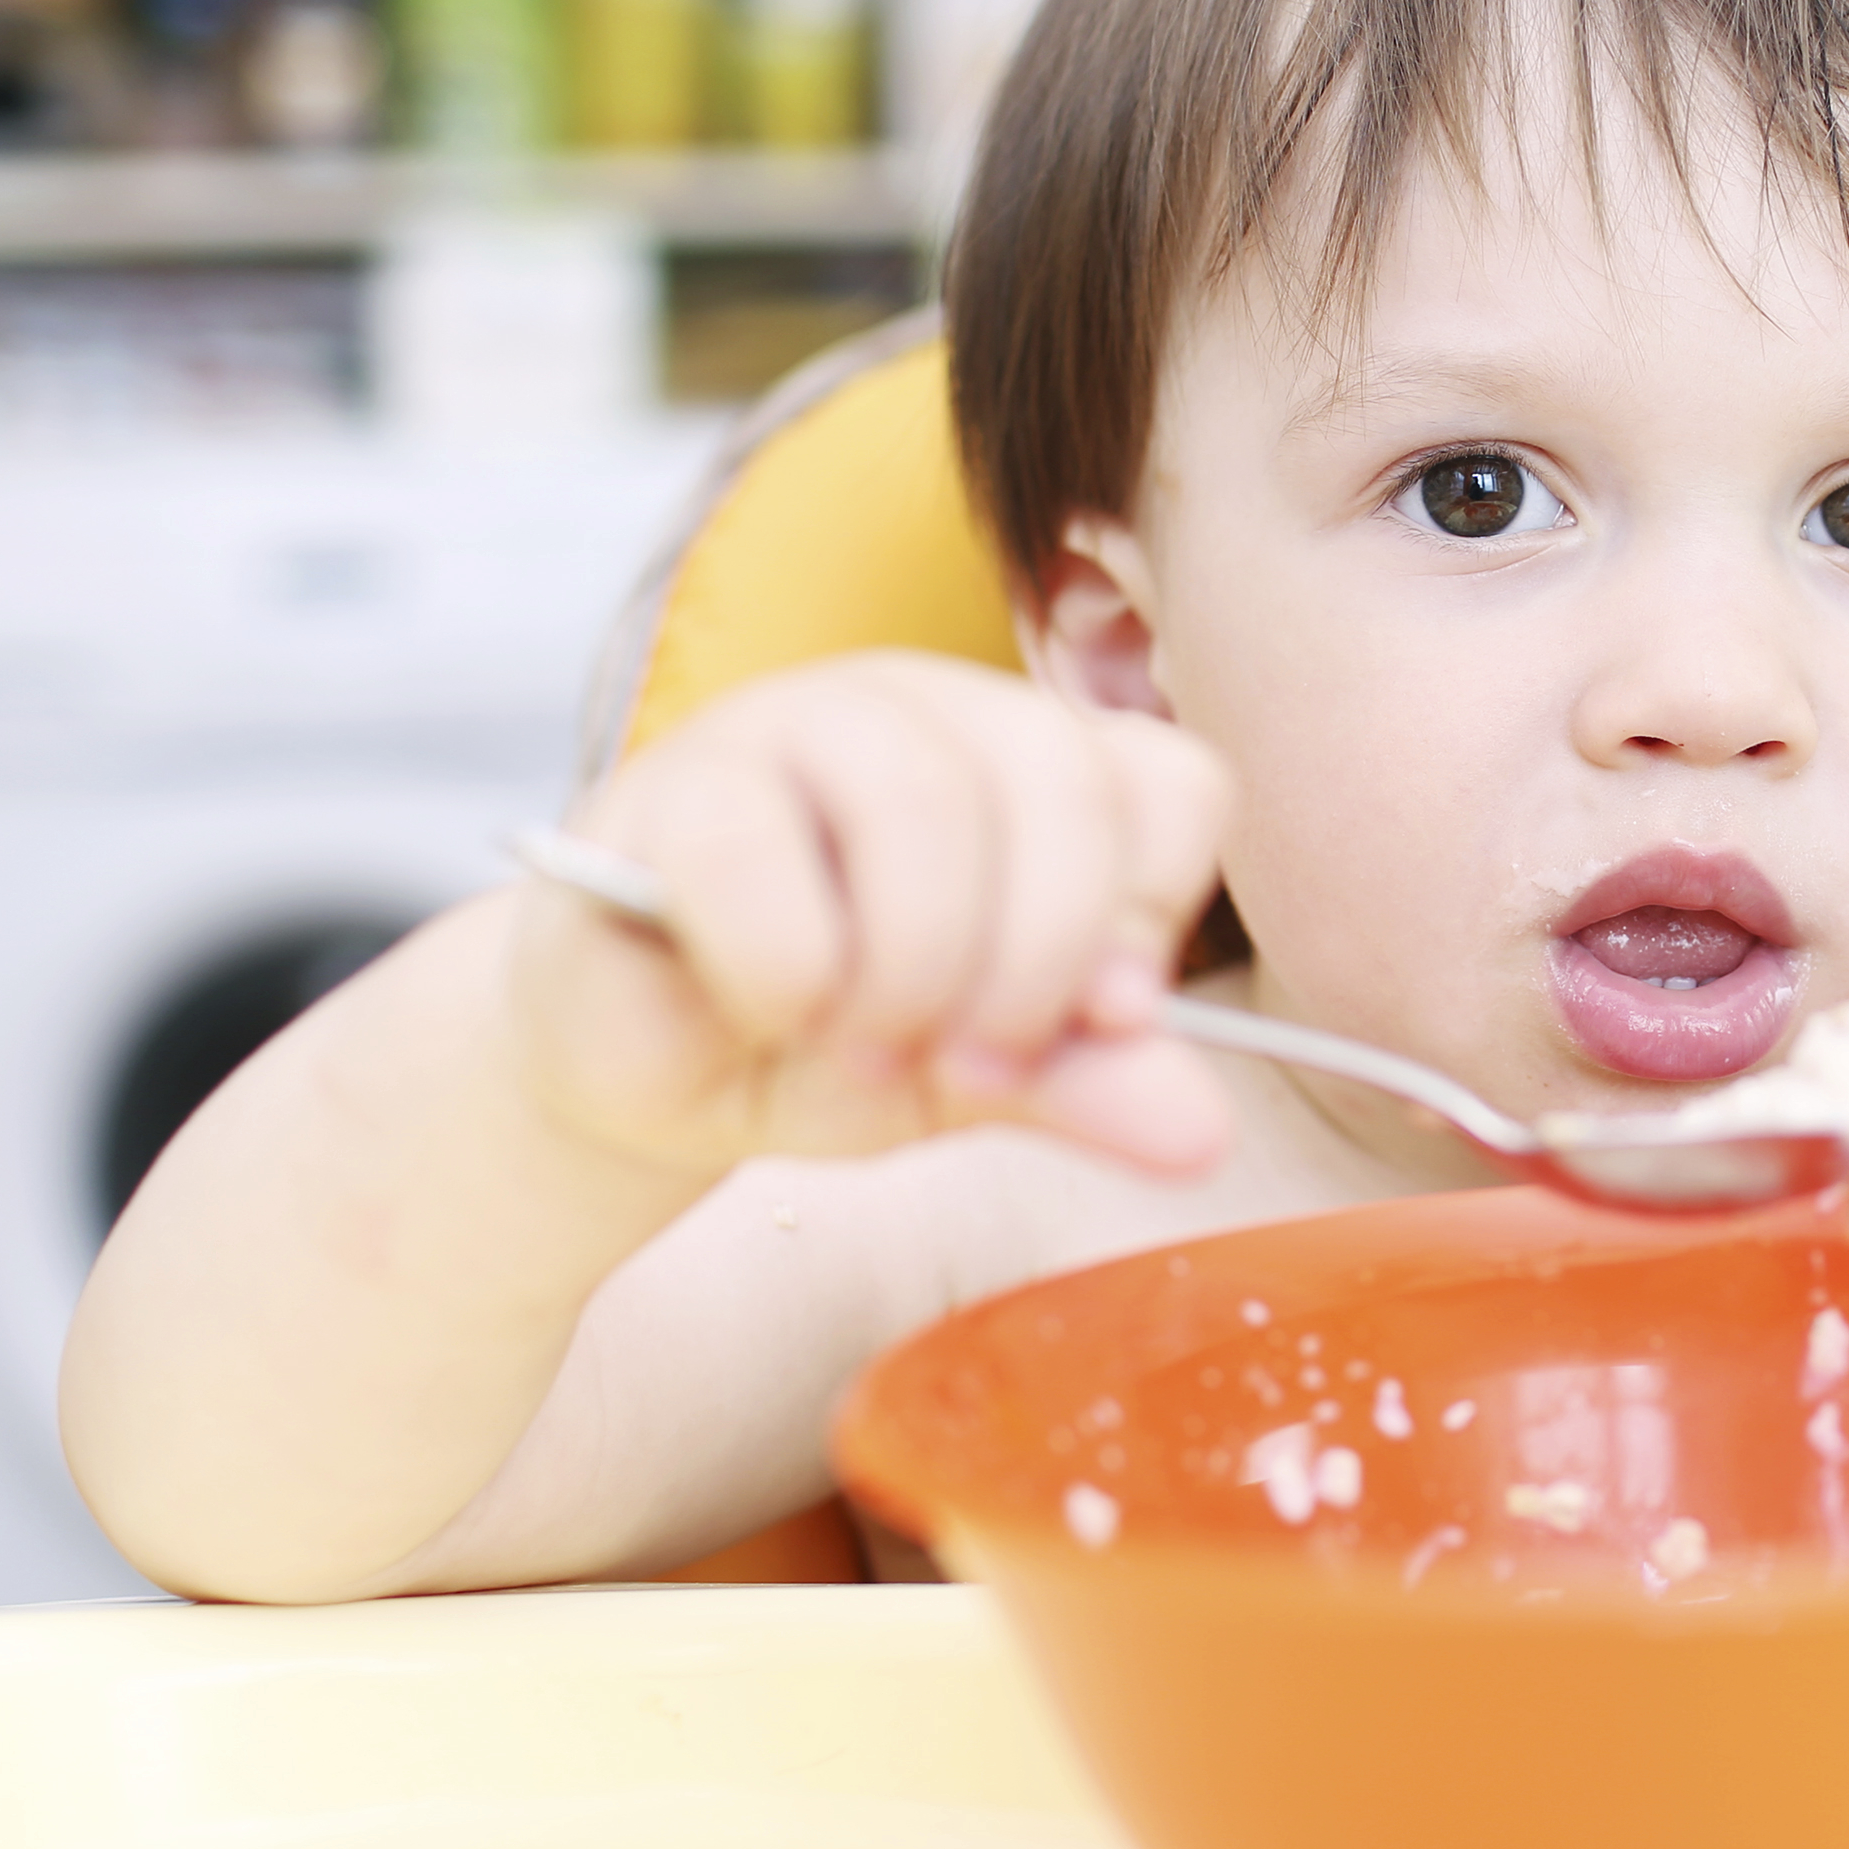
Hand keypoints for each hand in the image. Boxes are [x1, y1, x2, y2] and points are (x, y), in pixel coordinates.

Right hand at [508, 651, 1235, 1179]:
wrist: (648, 1077)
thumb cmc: (833, 1046)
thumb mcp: (984, 1080)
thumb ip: (1089, 1086)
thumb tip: (1200, 1134)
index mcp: (1038, 765)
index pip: (1170, 785)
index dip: (1148, 914)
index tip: (1100, 1021)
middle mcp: (934, 713)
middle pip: (1061, 783)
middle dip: (1036, 960)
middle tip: (976, 1066)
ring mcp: (799, 724)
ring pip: (921, 797)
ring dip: (913, 967)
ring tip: (870, 1048)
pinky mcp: (674, 782)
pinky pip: (758, 850)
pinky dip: (787, 967)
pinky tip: (775, 1012)